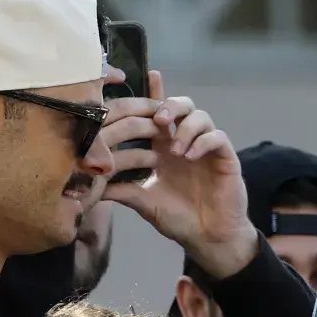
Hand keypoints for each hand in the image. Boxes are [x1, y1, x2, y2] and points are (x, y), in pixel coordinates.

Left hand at [102, 70, 258, 278]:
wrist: (208, 238)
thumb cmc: (178, 219)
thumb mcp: (144, 203)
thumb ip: (123, 190)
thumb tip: (91, 185)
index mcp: (165, 148)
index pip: (158, 115)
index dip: (153, 95)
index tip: (146, 77)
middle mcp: (185, 143)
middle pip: (181, 106)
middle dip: (168, 106)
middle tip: (159, 119)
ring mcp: (206, 149)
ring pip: (200, 116)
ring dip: (185, 127)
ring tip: (176, 149)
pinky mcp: (225, 157)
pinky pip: (217, 136)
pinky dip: (202, 141)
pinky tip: (191, 155)